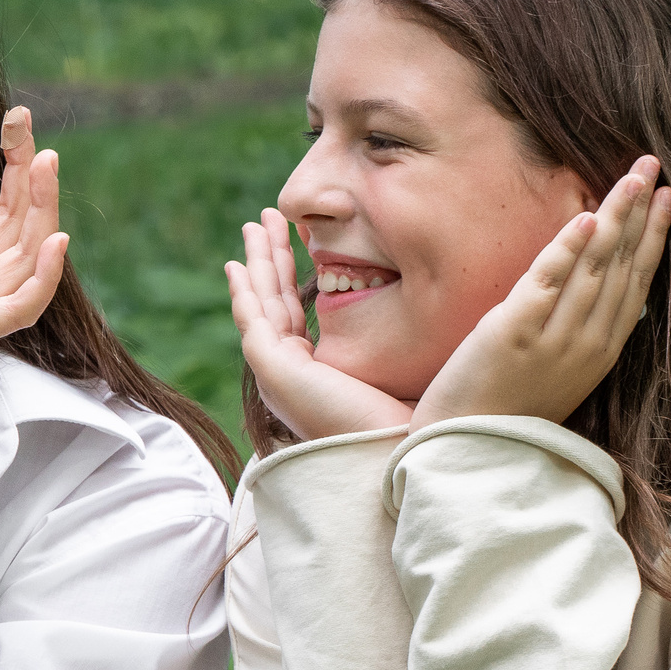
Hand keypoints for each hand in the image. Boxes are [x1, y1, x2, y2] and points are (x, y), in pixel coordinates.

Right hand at [225, 207, 413, 439]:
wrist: (400, 450)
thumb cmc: (412, 417)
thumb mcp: (404, 366)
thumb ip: (398, 339)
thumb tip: (432, 305)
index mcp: (315, 373)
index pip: (295, 313)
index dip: (292, 275)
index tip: (296, 240)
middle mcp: (290, 372)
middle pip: (273, 301)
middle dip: (270, 257)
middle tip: (267, 219)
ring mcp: (277, 370)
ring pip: (259, 302)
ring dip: (256, 260)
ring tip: (255, 224)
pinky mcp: (272, 367)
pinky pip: (251, 318)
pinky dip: (243, 289)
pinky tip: (238, 264)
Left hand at [410, 157, 670, 431]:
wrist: (464, 449)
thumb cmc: (505, 410)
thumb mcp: (560, 371)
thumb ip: (581, 329)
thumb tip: (602, 288)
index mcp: (601, 351)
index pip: (637, 282)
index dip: (654, 237)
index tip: (668, 197)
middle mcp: (587, 343)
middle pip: (622, 265)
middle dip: (641, 211)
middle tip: (654, 164)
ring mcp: (554, 338)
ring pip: (595, 266)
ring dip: (615, 216)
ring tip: (632, 175)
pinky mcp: (515, 333)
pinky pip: (548, 282)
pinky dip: (567, 249)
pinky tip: (585, 216)